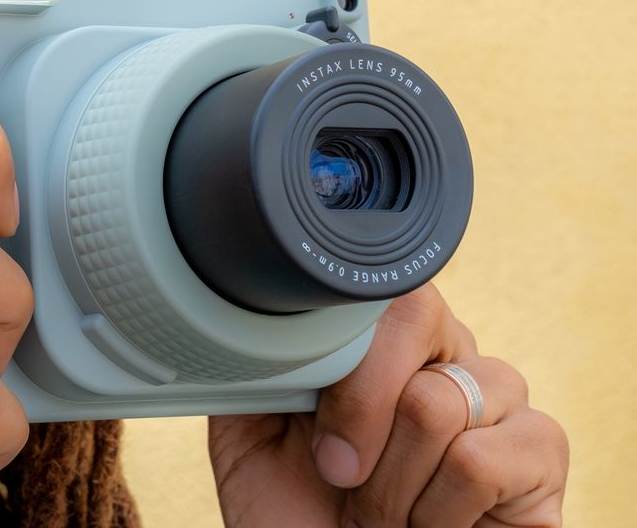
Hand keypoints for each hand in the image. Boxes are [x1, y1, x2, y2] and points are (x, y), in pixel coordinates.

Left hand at [208, 284, 568, 526]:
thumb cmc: (293, 509)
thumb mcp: (251, 427)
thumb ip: (261, 359)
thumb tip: (264, 307)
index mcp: (390, 342)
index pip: (386, 287)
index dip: (342, 360)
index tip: (312, 435)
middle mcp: (453, 360)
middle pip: (415, 326)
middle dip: (356, 425)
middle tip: (343, 481)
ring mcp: (505, 406)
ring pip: (438, 401)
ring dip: (389, 482)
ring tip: (381, 512)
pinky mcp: (541, 461)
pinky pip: (480, 460)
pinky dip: (434, 512)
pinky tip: (429, 527)